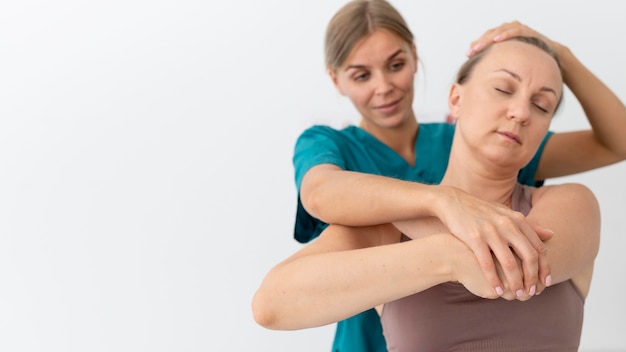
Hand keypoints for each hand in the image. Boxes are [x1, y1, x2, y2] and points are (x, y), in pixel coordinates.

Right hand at [435, 186, 551, 298]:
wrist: (453, 202)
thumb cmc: (481, 211)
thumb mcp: (507, 214)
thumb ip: (529, 226)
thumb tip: (552, 235)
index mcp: (518, 219)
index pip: (539, 248)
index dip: (545, 268)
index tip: (545, 283)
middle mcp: (507, 224)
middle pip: (528, 256)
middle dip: (532, 278)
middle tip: (532, 293)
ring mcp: (491, 231)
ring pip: (509, 263)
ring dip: (515, 282)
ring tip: (515, 294)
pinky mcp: (474, 238)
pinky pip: (487, 264)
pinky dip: (494, 280)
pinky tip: (496, 290)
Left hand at [466, 21, 560, 56]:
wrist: (549, 58)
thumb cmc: (526, 60)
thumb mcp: (509, 62)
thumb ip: (496, 62)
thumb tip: (479, 69)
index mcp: (502, 36)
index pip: (485, 39)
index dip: (476, 45)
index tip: (467, 54)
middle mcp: (508, 30)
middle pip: (490, 34)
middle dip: (479, 43)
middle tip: (471, 51)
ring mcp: (518, 29)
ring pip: (500, 31)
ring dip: (489, 38)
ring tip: (480, 46)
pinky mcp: (528, 31)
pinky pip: (515, 30)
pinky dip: (505, 34)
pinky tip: (497, 40)